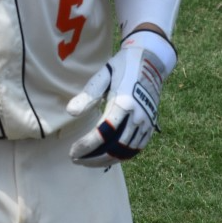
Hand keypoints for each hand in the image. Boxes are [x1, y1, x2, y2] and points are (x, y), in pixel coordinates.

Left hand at [66, 28, 175, 166]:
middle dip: (93, 158)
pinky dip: (120, 156)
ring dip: (106, 160)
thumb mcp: (103, 76)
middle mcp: (137, 116)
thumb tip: (70, 113)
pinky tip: (106, 157)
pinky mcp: (151, 125)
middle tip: (75, 159)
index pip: (102, 133)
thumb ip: (88, 96)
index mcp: (123, 103)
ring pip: (126, 152)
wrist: (150, 60)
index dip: (86, 146)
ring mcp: (146, 122)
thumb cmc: (122, 67)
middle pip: (115, 148)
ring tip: (87, 161)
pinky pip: (136, 148)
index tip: (72, 152)